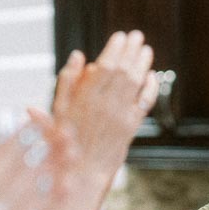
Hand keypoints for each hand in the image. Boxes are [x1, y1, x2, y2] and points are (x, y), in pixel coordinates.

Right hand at [49, 31, 157, 173]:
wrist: (81, 173)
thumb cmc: (64, 142)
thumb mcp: (56, 110)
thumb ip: (67, 81)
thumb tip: (78, 55)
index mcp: (85, 97)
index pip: (105, 66)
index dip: (115, 49)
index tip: (120, 36)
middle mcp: (106, 104)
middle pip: (124, 70)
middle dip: (131, 51)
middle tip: (137, 36)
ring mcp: (121, 115)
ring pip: (136, 82)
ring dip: (142, 63)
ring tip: (146, 49)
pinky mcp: (131, 126)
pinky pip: (145, 102)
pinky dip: (151, 87)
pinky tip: (152, 76)